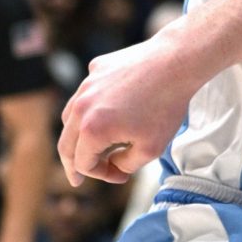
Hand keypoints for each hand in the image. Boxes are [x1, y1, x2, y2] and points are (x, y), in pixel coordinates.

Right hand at [58, 34, 200, 185]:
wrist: (175, 63)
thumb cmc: (165, 106)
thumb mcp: (151, 149)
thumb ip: (125, 165)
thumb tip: (113, 165)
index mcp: (91, 130)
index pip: (83, 164)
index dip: (102, 175)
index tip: (120, 175)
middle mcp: (81, 107)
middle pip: (66, 144)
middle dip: (74, 164)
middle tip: (77, 178)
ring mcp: (86, 85)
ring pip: (70, 117)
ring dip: (78, 136)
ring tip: (88, 147)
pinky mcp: (96, 69)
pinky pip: (86, 93)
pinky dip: (91, 108)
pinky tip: (107, 113)